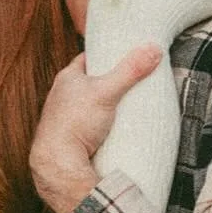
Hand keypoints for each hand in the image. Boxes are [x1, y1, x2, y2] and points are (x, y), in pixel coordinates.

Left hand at [29, 43, 163, 212]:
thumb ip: (130, 70)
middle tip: (132, 82)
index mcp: (67, 78)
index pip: (88, 59)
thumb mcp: (106, 91)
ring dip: (107, 105)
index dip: (105, 55)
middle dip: (111, 82)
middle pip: (92, 82)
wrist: (59, 162)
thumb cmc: (74, 123)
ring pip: (92, 105)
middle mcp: (64, 95)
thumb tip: (152, 50)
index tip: (122, 54)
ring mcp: (67, 116)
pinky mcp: (73, 136)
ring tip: (128, 105)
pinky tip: (117, 127)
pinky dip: (103, 124)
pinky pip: (92, 124)